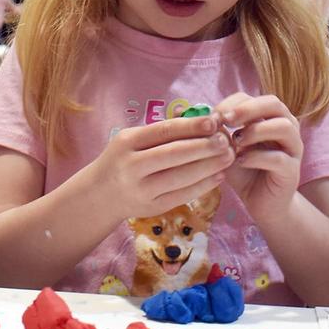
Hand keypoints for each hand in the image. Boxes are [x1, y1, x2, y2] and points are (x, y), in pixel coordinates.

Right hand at [92, 115, 234, 219]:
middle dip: (204, 146)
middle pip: (174, 154)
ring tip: (228, 156)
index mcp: (127, 142)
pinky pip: (182, 195)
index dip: (190, 126)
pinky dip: (203, 185)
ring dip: (209, 166)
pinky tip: (218, 175)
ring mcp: (141, 189)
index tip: (213, 122)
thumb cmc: (122, 160)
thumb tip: (201, 120)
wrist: (99, 195)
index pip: (164, 131)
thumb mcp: (131, 140)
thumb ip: (160, 132)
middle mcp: (132, 166)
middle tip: (226, 140)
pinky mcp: (151, 208)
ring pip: (181, 177)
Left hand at [213, 93, 302, 225]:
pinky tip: (241, 161)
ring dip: (256, 131)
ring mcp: (293, 148)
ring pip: (283, 127)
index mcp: (270, 117)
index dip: (233, 103)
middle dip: (247, 109)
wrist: (261, 203)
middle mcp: (286, 127)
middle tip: (226, 120)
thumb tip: (193, 114)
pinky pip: (278, 157)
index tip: (214, 115)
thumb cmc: (244, 170)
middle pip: (274, 104)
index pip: (254, 98)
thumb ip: (216, 131)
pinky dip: (257, 157)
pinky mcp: (292, 170)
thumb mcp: (226, 148)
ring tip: (236, 143)